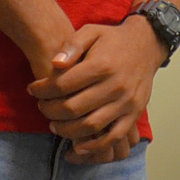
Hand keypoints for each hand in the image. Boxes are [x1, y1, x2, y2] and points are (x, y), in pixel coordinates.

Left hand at [27, 16, 166, 163]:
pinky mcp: (134, 114)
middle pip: (73, 108)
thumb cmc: (113, 40)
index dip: (42, 90)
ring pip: (90, 126)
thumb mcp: (91, 32)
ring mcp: (126, 103)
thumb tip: (55, 64)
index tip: (33, 90)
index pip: (62, 85)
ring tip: (54, 124)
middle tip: (41, 107)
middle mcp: (115, 86)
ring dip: (67, 130)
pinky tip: (78, 147)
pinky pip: (113, 136)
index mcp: (101, 65)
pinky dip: (95, 147)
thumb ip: (72, 45)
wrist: (146, 45)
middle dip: (50, 111)